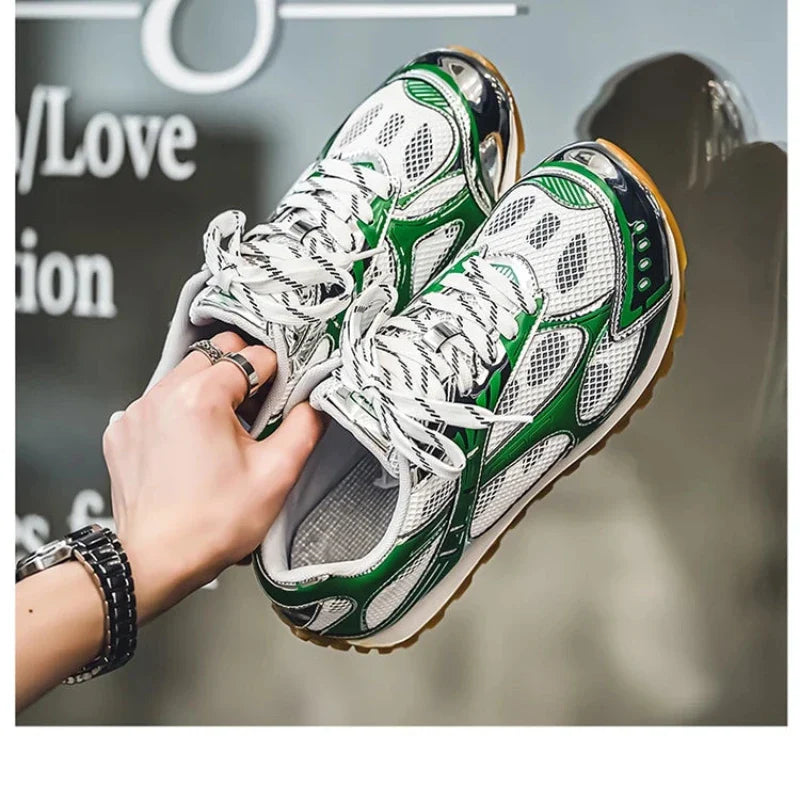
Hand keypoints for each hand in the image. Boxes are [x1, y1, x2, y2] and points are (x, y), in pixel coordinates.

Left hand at [102, 331, 323, 622]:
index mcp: (202, 396)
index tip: (281, 400)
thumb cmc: (215, 523)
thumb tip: (316, 404)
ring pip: (183, 376)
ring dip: (208, 391)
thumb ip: (304, 428)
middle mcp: (163, 394)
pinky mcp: (122, 432)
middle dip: (239, 374)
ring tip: (223, 433)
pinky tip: (191, 448)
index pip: (251, 356)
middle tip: (255, 412)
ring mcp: (136, 412)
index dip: (275, 374)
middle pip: (213, 355)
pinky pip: (157, 404)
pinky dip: (178, 413)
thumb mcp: (276, 475)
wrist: (157, 562)